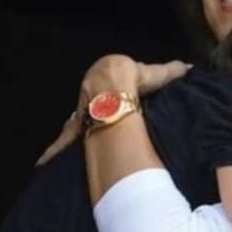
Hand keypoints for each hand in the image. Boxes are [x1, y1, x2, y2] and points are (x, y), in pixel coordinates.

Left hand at [36, 54, 189, 164]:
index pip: (112, 93)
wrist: (113, 82)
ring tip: (77, 152)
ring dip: (77, 132)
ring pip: (78, 123)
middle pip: (93, 110)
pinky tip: (41, 163)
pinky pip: (64, 139)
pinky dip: (53, 151)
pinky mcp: (76, 126)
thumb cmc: (134, 77)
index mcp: (111, 85)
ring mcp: (83, 112)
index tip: (119, 109)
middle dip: (95, 118)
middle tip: (99, 134)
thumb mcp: (157, 74)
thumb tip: (190, 68)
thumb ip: (172, 72)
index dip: (116, 100)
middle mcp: (94, 99)